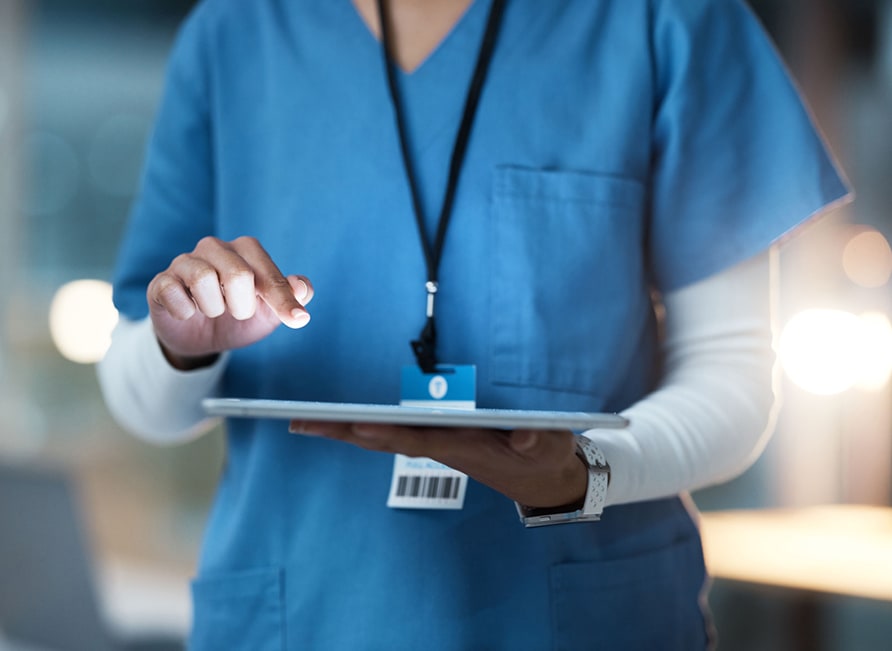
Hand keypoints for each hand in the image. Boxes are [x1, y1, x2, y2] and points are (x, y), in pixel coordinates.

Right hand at [147, 236, 312, 368]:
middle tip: (236, 311)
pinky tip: (187, 312)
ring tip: (212, 310)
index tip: (298, 320)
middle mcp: (215, 247)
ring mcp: (185, 261)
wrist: (203, 341)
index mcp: (246, 250)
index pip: (269, 273)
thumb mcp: (269, 312)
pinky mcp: (161, 281)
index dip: (283, 300)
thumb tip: (302, 287)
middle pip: (238, 275)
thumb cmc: (239, 318)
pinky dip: (185, 311)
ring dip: (214, 309)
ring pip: (203, 280)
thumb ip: (290, 296)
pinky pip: (173, 292)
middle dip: (243, 307)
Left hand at [288, 422, 586, 508]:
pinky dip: (366, 427)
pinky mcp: (438, 439)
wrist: (541, 479)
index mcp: (461, 446)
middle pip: (383, 438)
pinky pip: (394, 433)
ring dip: (346, 429)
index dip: (385, 432)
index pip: (415, 439)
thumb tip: (528, 435)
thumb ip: (539, 440)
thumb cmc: (542, 457)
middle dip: (343, 431)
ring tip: (307, 420)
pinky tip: (347, 423)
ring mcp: (435, 443)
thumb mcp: (549, 447)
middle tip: (299, 422)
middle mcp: (439, 445)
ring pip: (382, 436)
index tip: (353, 426)